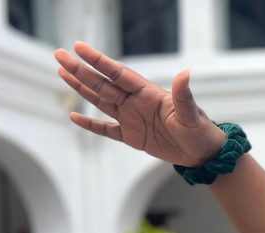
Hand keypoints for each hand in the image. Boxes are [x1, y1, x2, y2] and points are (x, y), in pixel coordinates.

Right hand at [55, 42, 224, 166]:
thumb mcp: (191, 114)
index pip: (118, 74)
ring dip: (82, 87)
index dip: (99, 61)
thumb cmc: (201, 131)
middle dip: (81, 70)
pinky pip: (106, 129)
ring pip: (100, 100)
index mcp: (148, 94)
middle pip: (103, 84)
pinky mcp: (133, 137)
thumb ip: (183, 95)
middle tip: (59, 55)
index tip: (80, 47)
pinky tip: (74, 116)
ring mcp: (132, 119)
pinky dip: (91, 124)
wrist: (204, 154)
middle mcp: (136, 103)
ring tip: (62, 72)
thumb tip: (185, 73)